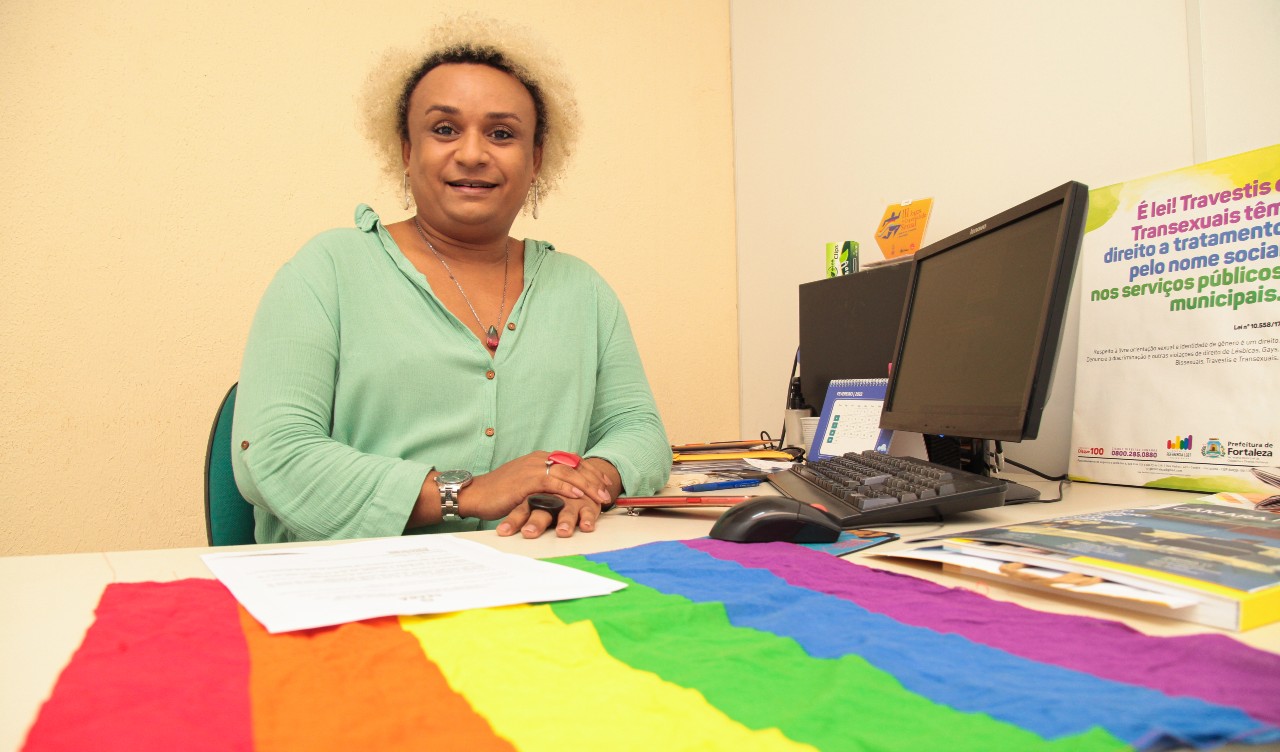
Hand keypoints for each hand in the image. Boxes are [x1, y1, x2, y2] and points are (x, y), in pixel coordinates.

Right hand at [493, 456, 620, 537]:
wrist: (476, 494)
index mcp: (540, 458)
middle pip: (574, 465)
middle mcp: (539, 459)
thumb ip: (543, 483)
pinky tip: (578, 495)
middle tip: (607, 492)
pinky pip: (551, 481)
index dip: (590, 471)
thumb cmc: (500, 493)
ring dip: (586, 485)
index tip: (604, 482)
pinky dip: (567, 487)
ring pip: (567, 472)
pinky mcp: (526, 480)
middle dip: (593, 478)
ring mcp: (532, 468)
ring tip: (599, 496)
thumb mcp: (526, 484)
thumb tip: (561, 491)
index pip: (572, 461)